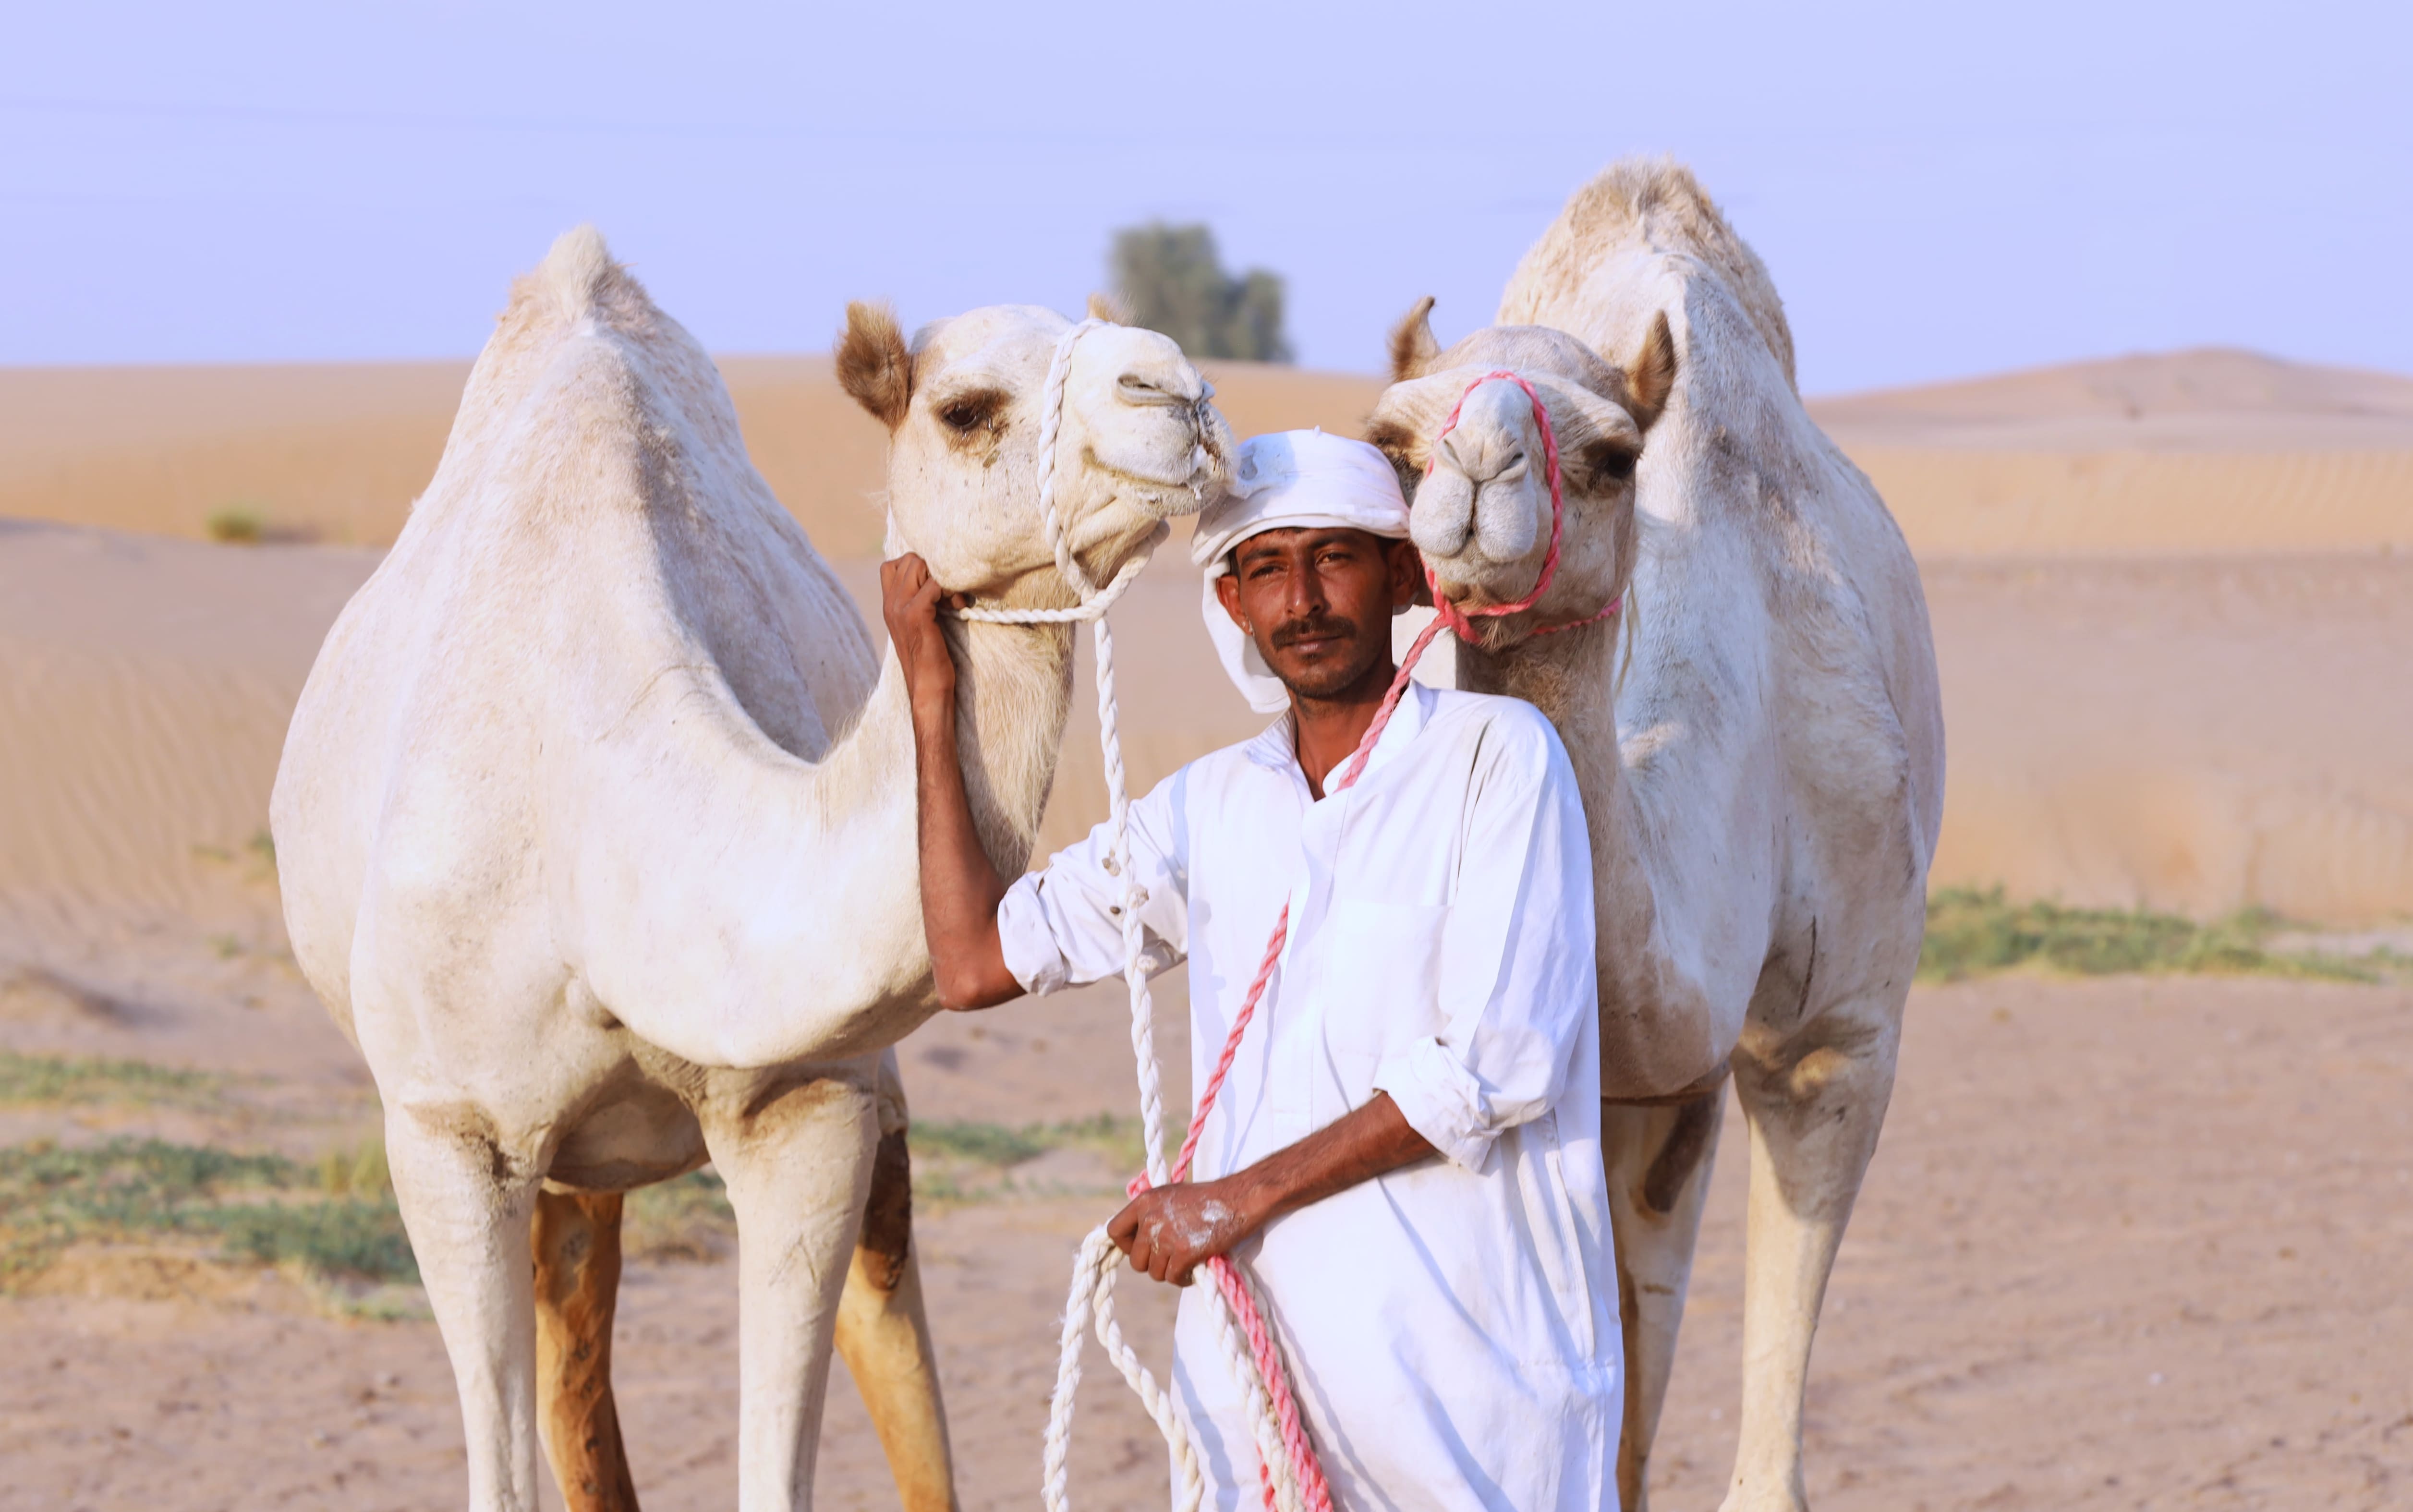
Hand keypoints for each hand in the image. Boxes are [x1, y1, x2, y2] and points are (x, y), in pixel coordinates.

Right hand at [880, 554, 965, 715]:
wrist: (928, 689)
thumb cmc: (931, 660)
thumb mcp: (920, 625)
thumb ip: (920, 602)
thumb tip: (939, 580)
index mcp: (889, 604)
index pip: (894, 564)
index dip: (920, 568)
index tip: (937, 589)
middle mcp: (890, 603)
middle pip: (910, 559)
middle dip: (935, 570)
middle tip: (949, 594)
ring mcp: (900, 608)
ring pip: (921, 565)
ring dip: (944, 578)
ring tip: (954, 601)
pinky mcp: (916, 615)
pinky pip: (935, 583)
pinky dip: (951, 591)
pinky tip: (958, 608)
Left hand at [1107, 1179, 1259, 1285]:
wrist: (1238, 1199)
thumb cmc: (1207, 1199)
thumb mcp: (1170, 1196)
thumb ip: (1150, 1214)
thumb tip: (1135, 1240)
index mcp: (1144, 1202)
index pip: (1114, 1231)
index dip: (1125, 1246)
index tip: (1141, 1248)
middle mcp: (1150, 1218)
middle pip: (1135, 1260)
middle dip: (1152, 1263)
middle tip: (1171, 1257)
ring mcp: (1166, 1236)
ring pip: (1154, 1273)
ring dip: (1169, 1271)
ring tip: (1185, 1261)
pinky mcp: (1184, 1252)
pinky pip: (1173, 1278)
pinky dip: (1183, 1279)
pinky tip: (1193, 1270)